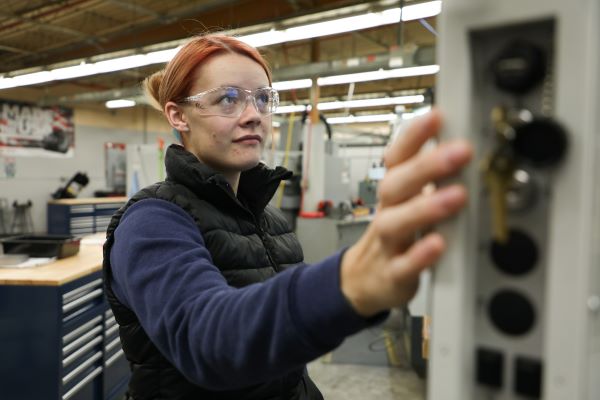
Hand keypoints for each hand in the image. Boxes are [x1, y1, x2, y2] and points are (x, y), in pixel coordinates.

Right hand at [340, 109, 472, 316]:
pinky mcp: (393, 274)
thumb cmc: (395, 234)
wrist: (364, 279)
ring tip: (457, 196)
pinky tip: (438, 244)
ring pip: (396, 222)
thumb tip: (465, 145)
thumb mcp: (408, 202)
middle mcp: (387, 211)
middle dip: (427, 166)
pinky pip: (404, 265)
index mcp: (394, 191)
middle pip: (396, 184)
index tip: (438, 116)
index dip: (414, 136)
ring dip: (425, 207)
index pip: (397, 158)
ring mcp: (388, 243)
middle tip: (461, 150)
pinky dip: (420, 255)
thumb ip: (433, 177)